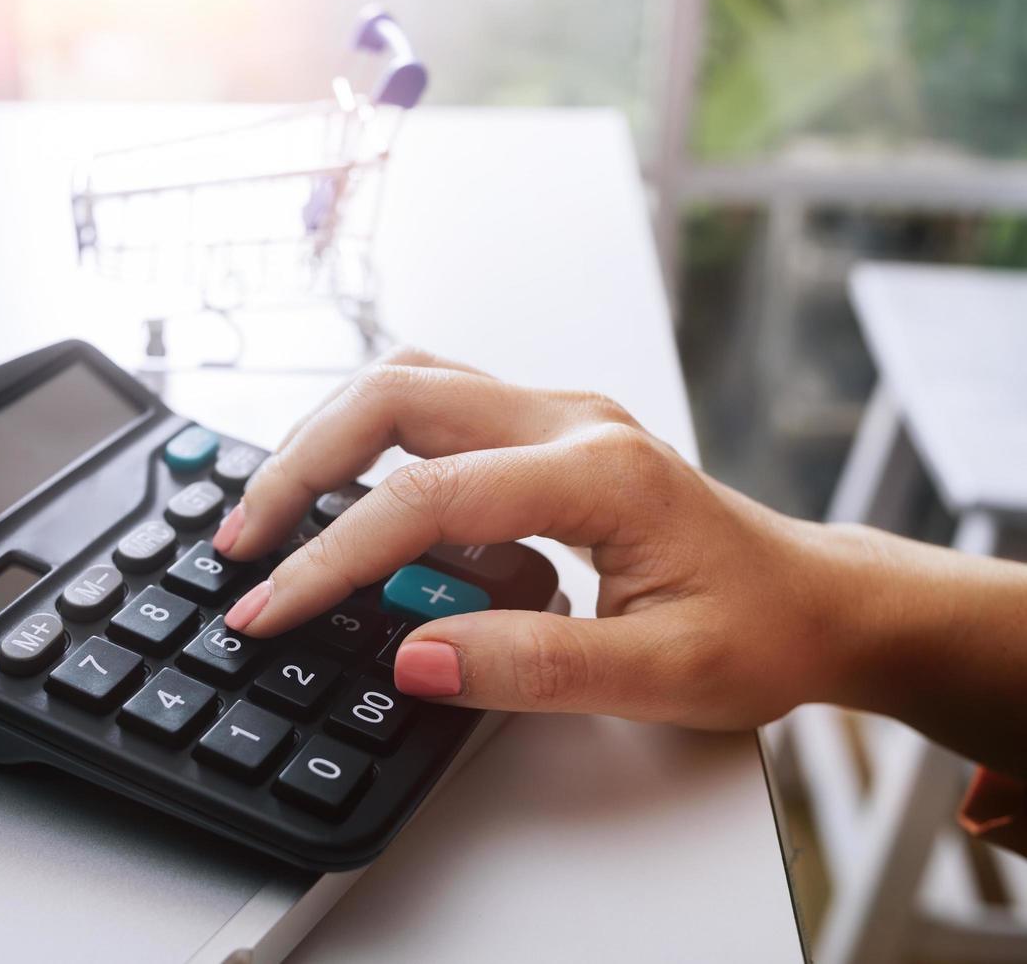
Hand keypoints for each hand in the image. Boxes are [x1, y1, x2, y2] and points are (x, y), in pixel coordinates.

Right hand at [209, 348, 1026, 747]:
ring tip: (277, 515)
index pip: (425, 499)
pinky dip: (372, 447)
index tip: (272, 607)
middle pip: (395, 396)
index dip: (334, 557)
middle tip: (243, 540)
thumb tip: (411, 656)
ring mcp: (554, 416)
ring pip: (407, 383)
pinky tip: (350, 499)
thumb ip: (529, 667)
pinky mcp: (543, 434)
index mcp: (597, 472)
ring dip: (328, 439)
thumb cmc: (758, 630)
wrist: (816, 598)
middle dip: (300, 465)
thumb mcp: (657, 674)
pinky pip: (434, 410)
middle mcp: (568, 420)